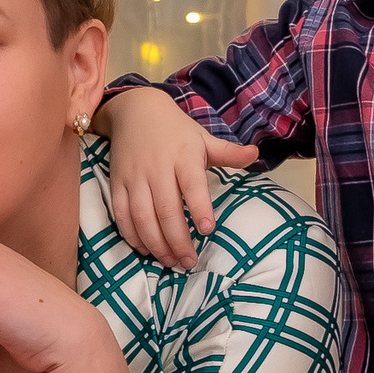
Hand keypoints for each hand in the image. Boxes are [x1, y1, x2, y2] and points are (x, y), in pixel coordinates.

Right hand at [95, 88, 256, 270]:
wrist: (135, 111)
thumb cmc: (175, 131)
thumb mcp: (203, 138)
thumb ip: (228, 153)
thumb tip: (256, 155)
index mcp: (183, 156)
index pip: (192, 185)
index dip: (200, 208)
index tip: (208, 230)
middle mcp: (157, 167)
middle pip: (166, 209)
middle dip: (177, 240)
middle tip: (189, 261)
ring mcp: (134, 177)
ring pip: (142, 216)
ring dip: (156, 243)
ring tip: (170, 261)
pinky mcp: (117, 183)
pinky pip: (121, 214)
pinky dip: (131, 235)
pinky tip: (144, 249)